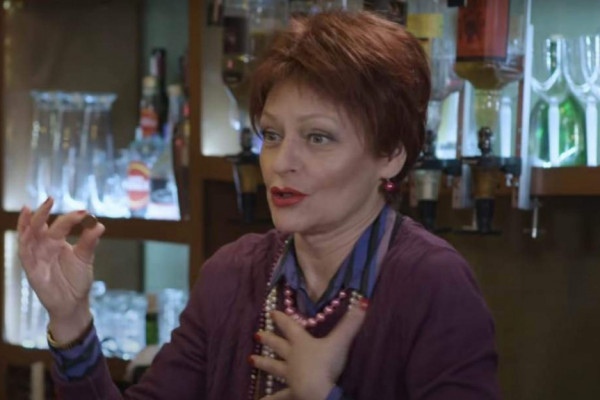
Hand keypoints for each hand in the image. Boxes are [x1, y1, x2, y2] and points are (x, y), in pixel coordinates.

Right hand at [17, 197, 104, 341]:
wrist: (73, 303)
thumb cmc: (77, 279)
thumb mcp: (85, 258)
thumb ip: (89, 242)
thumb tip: (99, 224)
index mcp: (57, 241)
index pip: (61, 224)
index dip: (71, 217)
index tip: (85, 212)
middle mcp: (45, 246)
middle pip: (40, 225)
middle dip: (43, 212)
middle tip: (51, 198)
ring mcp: (37, 256)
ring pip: (28, 235)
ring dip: (29, 222)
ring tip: (32, 208)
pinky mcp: (31, 269)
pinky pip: (24, 252)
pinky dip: (24, 241)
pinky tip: (27, 230)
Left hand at [252, 299, 367, 399]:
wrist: (318, 391)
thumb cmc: (327, 364)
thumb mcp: (340, 342)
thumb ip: (351, 323)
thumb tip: (363, 301)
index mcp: (302, 344)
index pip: (290, 327)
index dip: (282, 319)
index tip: (271, 312)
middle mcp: (292, 358)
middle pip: (278, 346)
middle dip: (268, 339)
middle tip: (256, 334)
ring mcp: (290, 376)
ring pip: (274, 368)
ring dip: (263, 363)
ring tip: (250, 360)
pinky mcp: (292, 392)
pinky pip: (279, 396)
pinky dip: (269, 399)